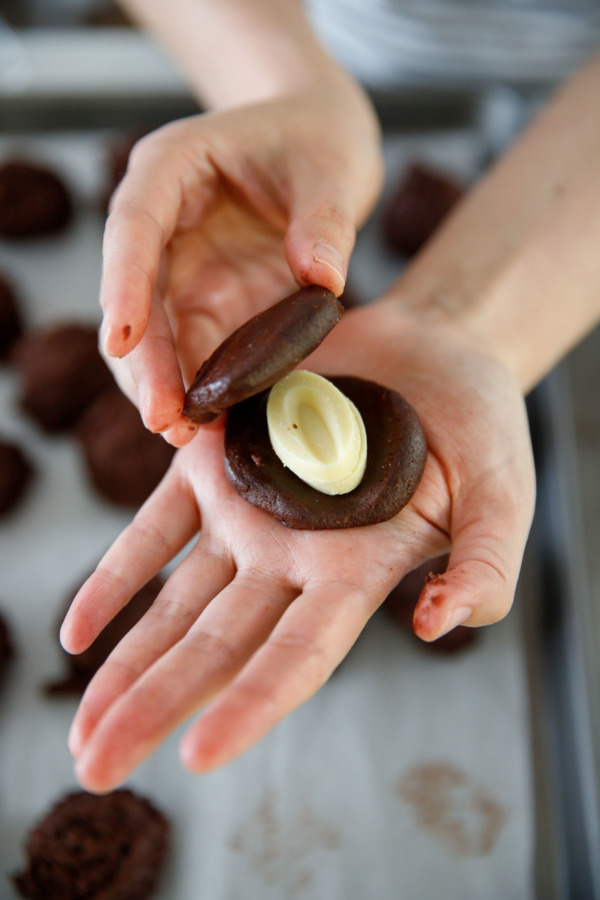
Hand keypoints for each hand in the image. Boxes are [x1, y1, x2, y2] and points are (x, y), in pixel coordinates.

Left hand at [61, 302, 534, 792]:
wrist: (430, 352)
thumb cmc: (478, 427)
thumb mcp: (501, 495)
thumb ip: (484, 564)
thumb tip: (435, 623)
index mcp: (356, 575)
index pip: (297, 656)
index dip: (251, 706)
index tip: (196, 758)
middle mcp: (291, 559)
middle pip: (216, 646)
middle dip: (157, 707)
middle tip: (97, 772)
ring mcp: (248, 513)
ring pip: (175, 602)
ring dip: (125, 663)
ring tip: (78, 728)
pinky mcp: (216, 461)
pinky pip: (153, 527)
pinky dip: (114, 576)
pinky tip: (75, 632)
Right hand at [99, 86, 381, 445]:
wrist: (318, 149)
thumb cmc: (317, 142)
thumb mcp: (332, 170)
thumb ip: (326, 222)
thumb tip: (322, 279)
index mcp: (172, 170)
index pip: (133, 228)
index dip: (122, 284)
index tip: (119, 339)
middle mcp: (163, 226)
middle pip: (134, 298)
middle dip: (144, 362)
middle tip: (163, 419)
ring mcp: (181, 270)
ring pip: (153, 338)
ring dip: (165, 387)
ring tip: (185, 438)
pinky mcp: (206, 305)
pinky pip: (192, 354)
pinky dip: (199, 389)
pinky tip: (212, 427)